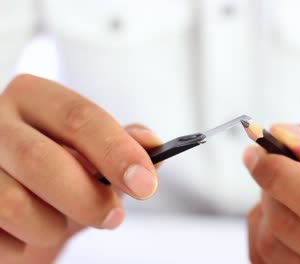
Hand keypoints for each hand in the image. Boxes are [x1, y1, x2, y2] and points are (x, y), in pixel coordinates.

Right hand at [0, 75, 160, 262]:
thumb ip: (123, 145)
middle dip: (88, 198)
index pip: (79, 117)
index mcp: (34, 97)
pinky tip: (26, 232)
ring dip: (51, 227)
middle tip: (113, 218)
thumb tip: (151, 142)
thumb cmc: (60, 171)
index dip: (116, 152)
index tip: (145, 185)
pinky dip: (22, 245)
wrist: (14, 201)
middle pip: (42, 160)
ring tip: (58, 222)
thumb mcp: (94, 154)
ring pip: (15, 205)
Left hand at [244, 120, 299, 263]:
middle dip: (271, 185)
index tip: (259, 152)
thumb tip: (281, 136)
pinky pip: (262, 257)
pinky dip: (264, 229)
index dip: (279, 173)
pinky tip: (291, 218)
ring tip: (294, 195)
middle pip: (286, 224)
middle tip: (280, 166)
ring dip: (266, 207)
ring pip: (268, 244)